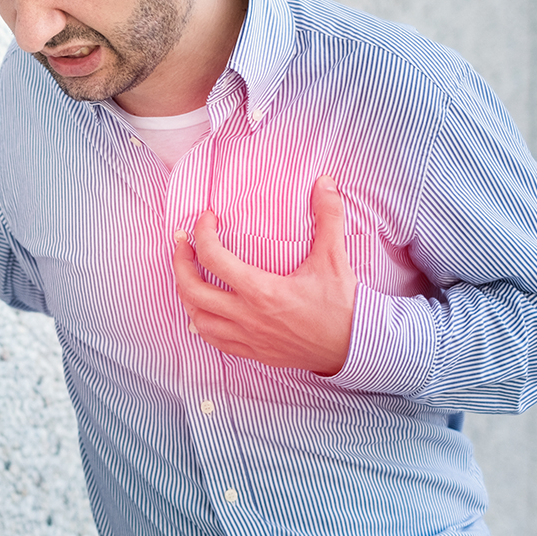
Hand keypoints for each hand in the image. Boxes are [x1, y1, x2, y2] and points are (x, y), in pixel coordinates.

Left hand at [171, 175, 357, 375]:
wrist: (356, 347)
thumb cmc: (343, 305)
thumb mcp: (334, 258)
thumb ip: (328, 217)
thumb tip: (325, 182)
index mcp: (262, 292)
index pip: (213, 259)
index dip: (202, 233)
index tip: (207, 219)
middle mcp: (248, 316)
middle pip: (192, 290)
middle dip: (180, 262)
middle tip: (182, 242)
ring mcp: (248, 338)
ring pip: (197, 318)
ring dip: (187, 294)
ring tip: (188, 273)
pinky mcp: (253, 352)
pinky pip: (214, 340)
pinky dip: (201, 321)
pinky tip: (203, 309)